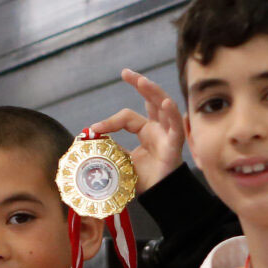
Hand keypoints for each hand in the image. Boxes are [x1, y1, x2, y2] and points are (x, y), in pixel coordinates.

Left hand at [89, 69, 184, 192]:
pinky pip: (175, 125)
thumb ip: (111, 148)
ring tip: (142, 81)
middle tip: (125, 73)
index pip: (127, 117)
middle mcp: (158, 128)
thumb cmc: (143, 178)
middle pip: (151, 99)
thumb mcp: (122, 160)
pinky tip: (166, 103)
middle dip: (139, 84)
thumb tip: (91, 139)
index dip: (109, 122)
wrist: (158, 195)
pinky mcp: (175, 143)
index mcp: (146, 130)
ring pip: (163, 106)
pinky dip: (172, 113)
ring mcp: (168, 133)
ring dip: (153, 92)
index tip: (94, 129)